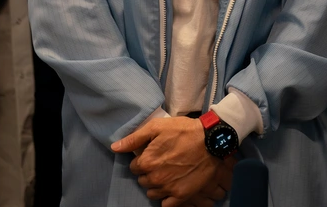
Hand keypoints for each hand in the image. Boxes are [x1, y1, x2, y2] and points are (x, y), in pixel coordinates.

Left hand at [111, 116, 236, 205]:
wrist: (212, 141)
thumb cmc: (184, 131)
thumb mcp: (157, 127)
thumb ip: (134, 139)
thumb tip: (115, 148)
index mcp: (146, 162)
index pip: (134, 167)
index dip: (143, 160)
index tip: (153, 154)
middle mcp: (155, 178)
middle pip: (143, 181)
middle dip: (149, 172)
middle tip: (162, 163)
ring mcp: (168, 189)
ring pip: (152, 193)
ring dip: (156, 185)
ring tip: (168, 174)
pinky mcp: (181, 195)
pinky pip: (166, 205)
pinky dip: (166, 198)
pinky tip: (172, 187)